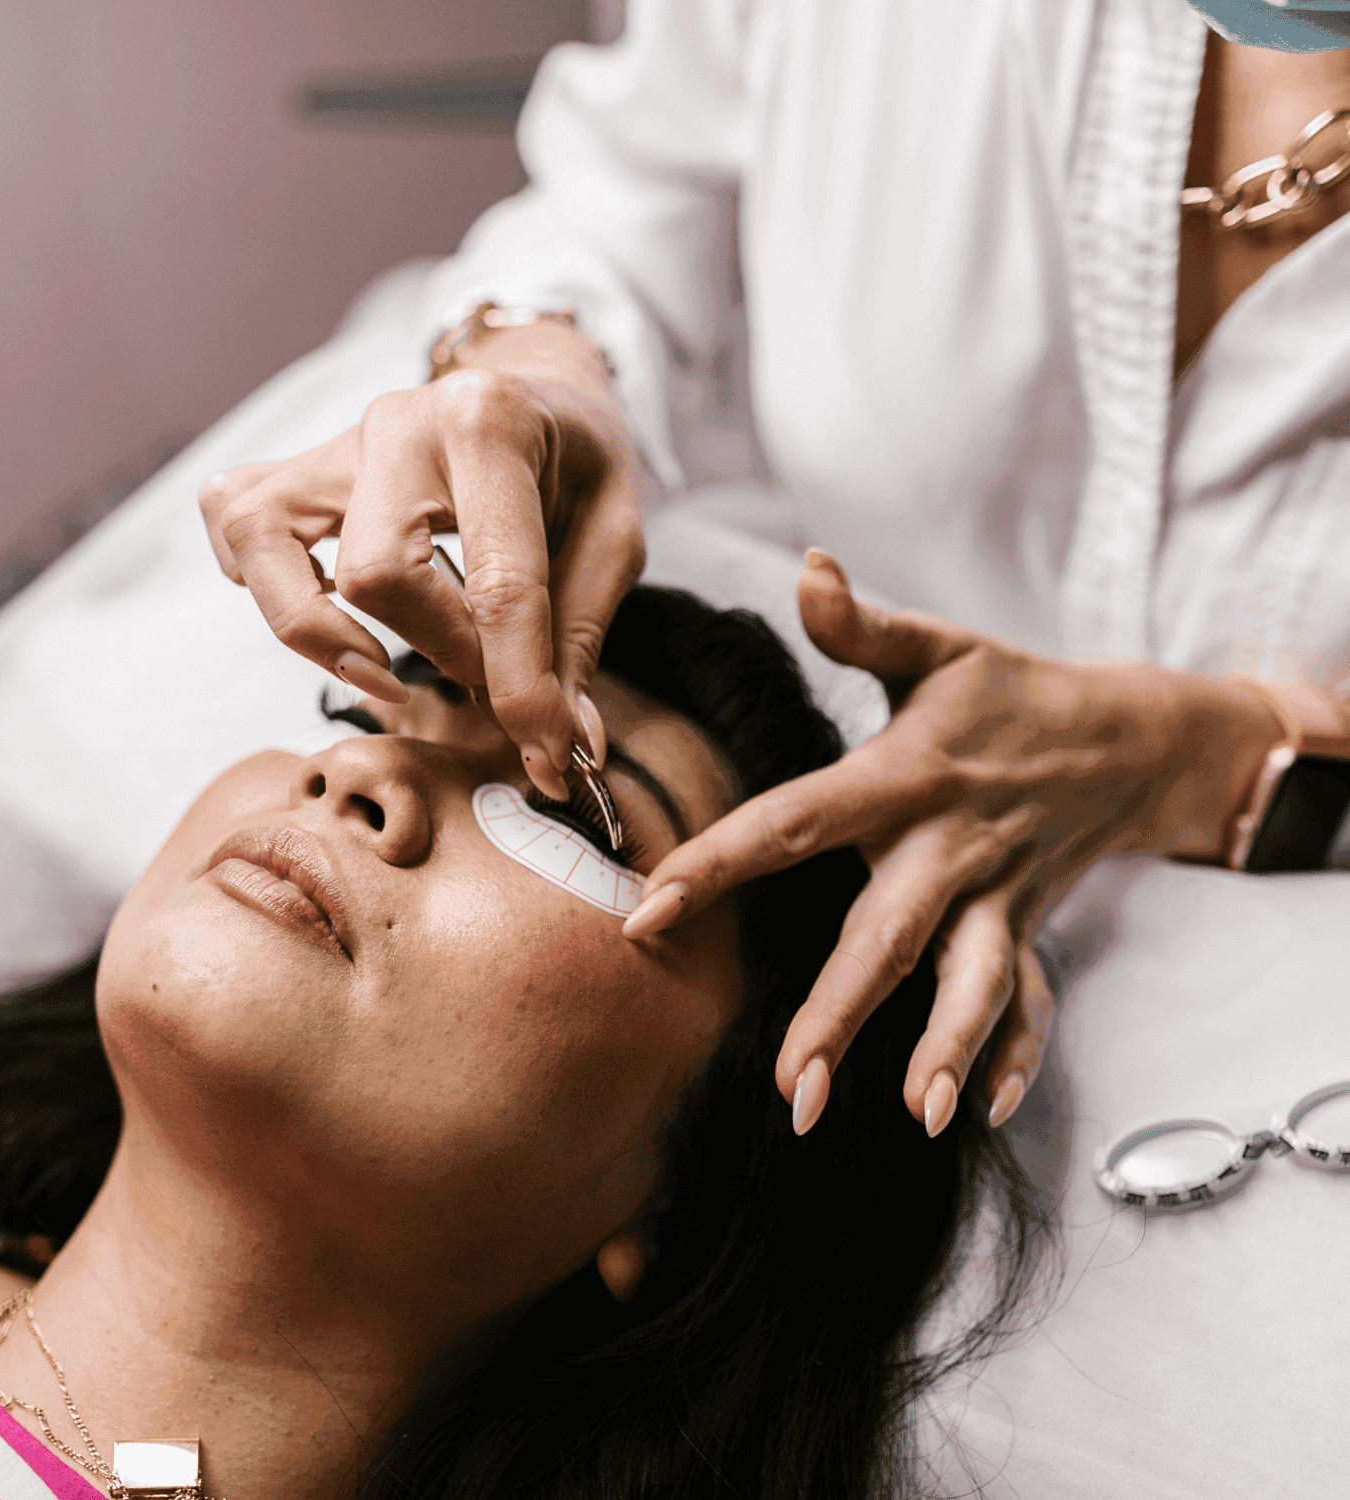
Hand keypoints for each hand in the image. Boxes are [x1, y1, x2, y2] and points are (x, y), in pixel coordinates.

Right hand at [199, 327, 643, 798]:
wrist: (534, 387)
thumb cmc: (576, 462)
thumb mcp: (615, 535)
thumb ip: (580, 637)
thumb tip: (564, 745)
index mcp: (490, 423)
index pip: (498, 581)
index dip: (521, 687)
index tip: (548, 754)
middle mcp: (398, 422)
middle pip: (379, 573)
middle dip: (441, 655)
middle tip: (490, 679)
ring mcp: (335, 441)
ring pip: (269, 543)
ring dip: (321, 632)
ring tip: (386, 671)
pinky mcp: (297, 467)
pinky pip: (233, 521)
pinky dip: (263, 581)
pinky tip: (325, 611)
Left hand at [622, 550, 1282, 1133]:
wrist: (1131, 736)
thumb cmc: (1010, 690)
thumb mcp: (939, 648)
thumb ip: (862, 627)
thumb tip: (804, 567)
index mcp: (905, 777)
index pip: (797, 822)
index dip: (720, 863)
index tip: (649, 911)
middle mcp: (951, 847)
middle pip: (890, 934)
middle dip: (843, 1011)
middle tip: (791, 1086)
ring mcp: (1000, 895)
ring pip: (973, 980)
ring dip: (946, 1047)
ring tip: (914, 1114)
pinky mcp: (1031, 926)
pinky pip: (1032, 1000)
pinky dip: (1016, 1053)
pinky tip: (984, 1114)